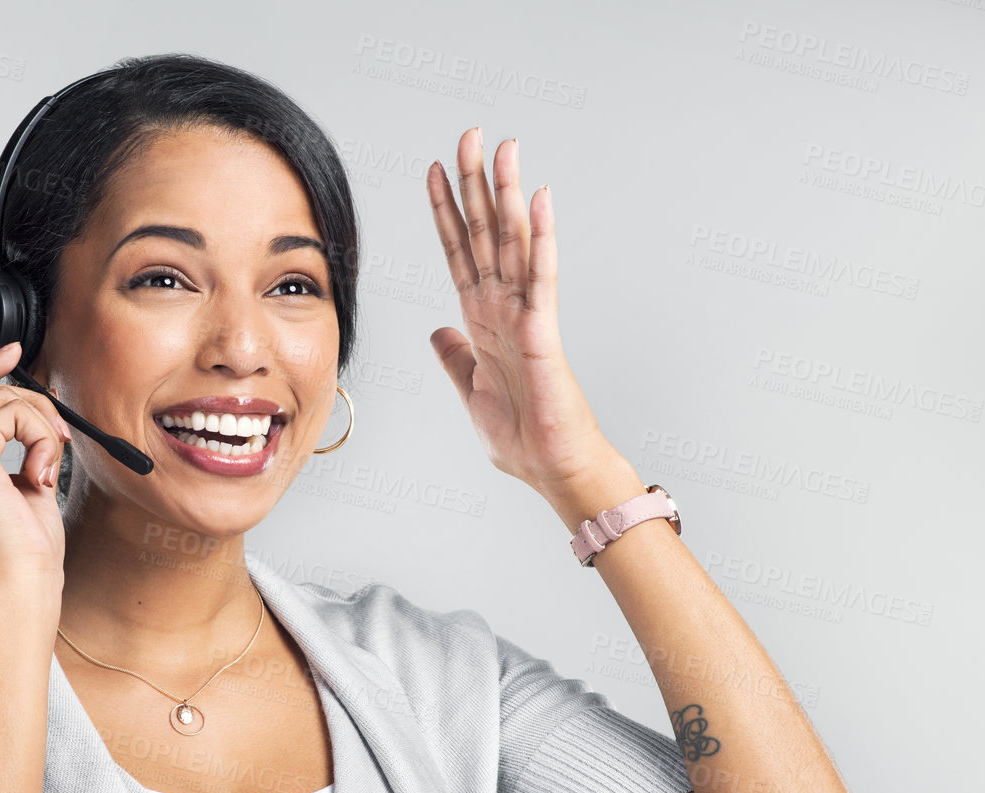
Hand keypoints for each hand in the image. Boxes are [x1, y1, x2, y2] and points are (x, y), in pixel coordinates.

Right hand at [0, 340, 69, 595]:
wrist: (19, 583)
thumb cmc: (24, 552)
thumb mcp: (22, 486)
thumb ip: (18, 446)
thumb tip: (36, 408)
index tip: (14, 355)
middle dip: (29, 403)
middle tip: (58, 436)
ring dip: (40, 425)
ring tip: (49, 466)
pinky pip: (11, 413)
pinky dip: (39, 437)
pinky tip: (41, 472)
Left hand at [426, 131, 616, 493]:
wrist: (550, 467)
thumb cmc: (520, 436)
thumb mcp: (471, 391)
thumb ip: (455, 357)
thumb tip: (439, 331)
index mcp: (481, 319)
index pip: (459, 252)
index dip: (445, 211)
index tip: (434, 171)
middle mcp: (502, 306)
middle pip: (486, 232)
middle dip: (476, 183)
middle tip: (470, 134)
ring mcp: (524, 313)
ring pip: (514, 241)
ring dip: (508, 192)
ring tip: (504, 146)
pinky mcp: (543, 330)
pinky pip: (541, 275)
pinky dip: (541, 236)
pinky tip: (539, 199)